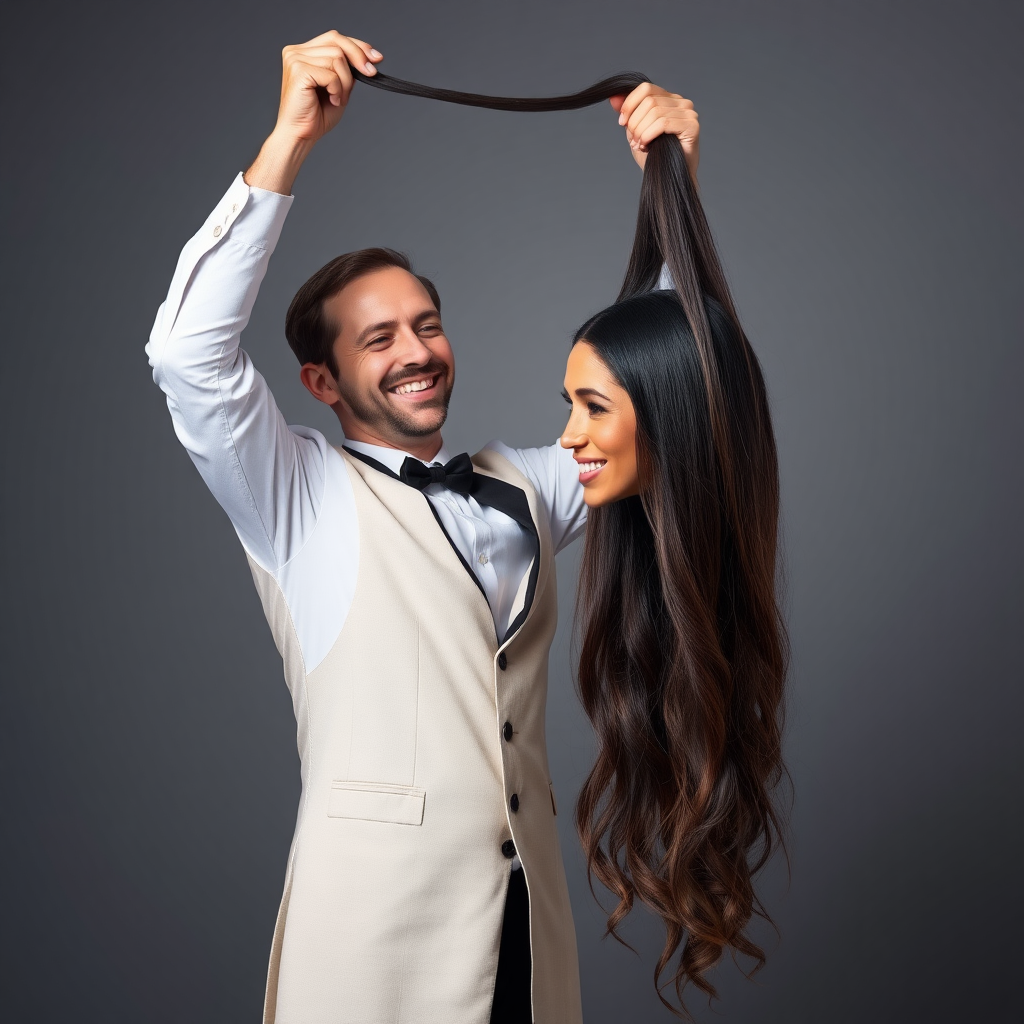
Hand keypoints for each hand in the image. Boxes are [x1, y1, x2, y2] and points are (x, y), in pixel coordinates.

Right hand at [245, 31, 383, 194]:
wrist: (301, 135)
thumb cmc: (315, 117)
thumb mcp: (339, 89)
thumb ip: (347, 72)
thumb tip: (365, 59)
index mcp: (304, 53)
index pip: (334, 38)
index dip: (358, 45)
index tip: (377, 58)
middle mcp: (296, 51)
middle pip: (337, 42)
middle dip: (359, 58)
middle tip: (372, 74)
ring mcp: (295, 59)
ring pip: (337, 58)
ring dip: (346, 82)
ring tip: (338, 99)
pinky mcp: (298, 70)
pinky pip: (331, 74)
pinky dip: (337, 89)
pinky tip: (332, 101)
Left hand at [609, 83, 698, 180]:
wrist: (667, 179)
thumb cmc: (655, 156)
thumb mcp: (635, 131)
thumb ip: (627, 112)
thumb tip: (612, 96)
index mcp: (668, 99)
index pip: (645, 88)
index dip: (629, 104)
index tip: (622, 123)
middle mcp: (681, 102)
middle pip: (649, 101)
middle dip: (635, 122)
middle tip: (633, 141)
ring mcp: (688, 113)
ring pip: (655, 112)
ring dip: (641, 131)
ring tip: (639, 146)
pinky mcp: (692, 126)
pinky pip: (663, 123)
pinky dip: (649, 135)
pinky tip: (646, 146)